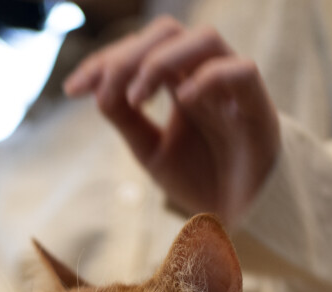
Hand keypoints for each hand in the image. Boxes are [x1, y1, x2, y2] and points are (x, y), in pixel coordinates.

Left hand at [64, 16, 279, 227]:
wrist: (242, 217)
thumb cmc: (201, 179)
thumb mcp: (151, 150)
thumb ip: (126, 119)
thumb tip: (97, 91)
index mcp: (180, 80)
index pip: (141, 49)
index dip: (104, 61)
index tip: (72, 89)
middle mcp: (206, 74)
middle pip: (168, 33)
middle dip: (128, 56)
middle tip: (103, 91)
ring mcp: (234, 87)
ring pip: (205, 39)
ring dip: (163, 61)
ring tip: (138, 98)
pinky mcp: (259, 106)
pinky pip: (240, 71)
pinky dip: (207, 79)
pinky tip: (182, 102)